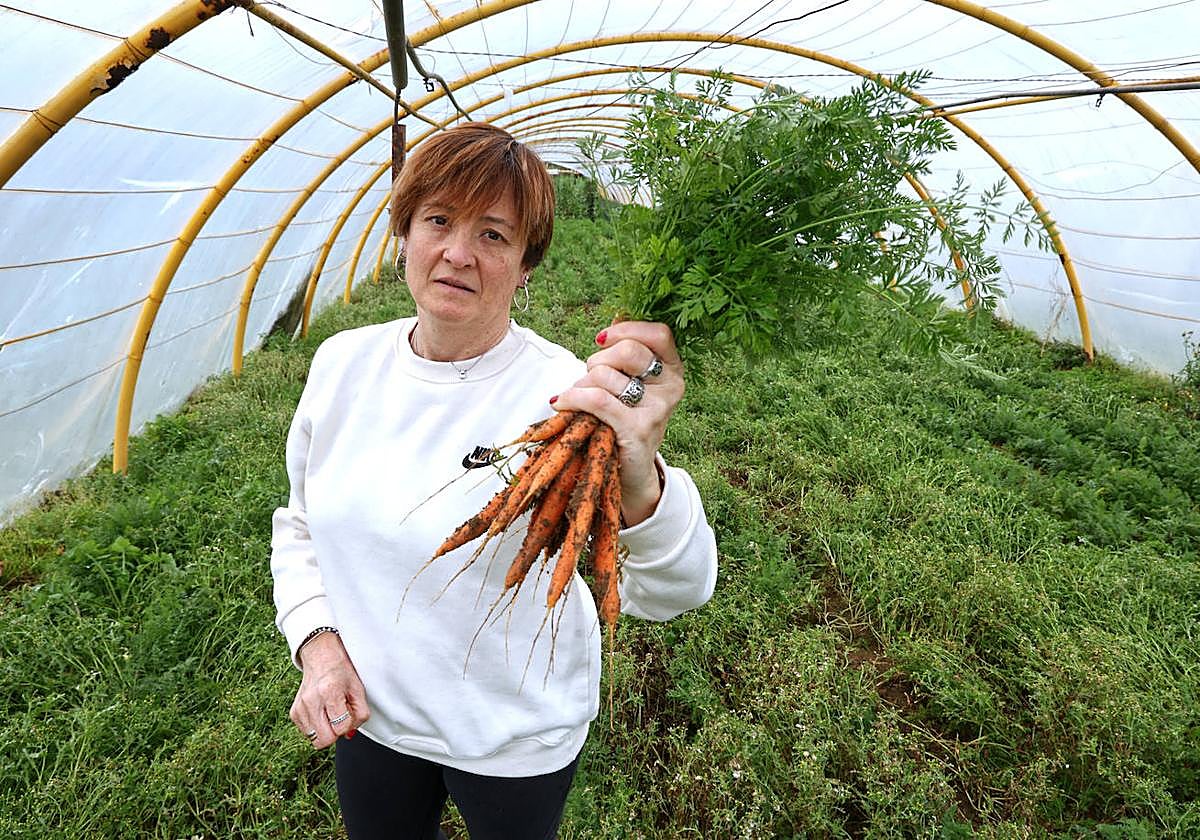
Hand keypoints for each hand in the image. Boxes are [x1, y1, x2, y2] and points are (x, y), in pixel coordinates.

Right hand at [290, 632, 369, 749]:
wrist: (321, 657)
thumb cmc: (341, 672)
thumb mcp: (358, 689)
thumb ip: (360, 714)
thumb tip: (349, 735)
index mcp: (330, 692)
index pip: (341, 728)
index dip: (349, 725)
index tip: (349, 713)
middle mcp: (311, 701)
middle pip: (324, 740)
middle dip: (336, 733)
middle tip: (340, 717)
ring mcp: (300, 707)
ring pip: (315, 739)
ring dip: (326, 731)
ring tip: (330, 713)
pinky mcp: (294, 712)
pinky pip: (307, 733)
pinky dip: (316, 727)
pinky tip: (321, 712)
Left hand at [550, 321, 683, 525]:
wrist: (631, 470)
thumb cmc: (624, 417)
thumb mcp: (631, 382)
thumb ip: (627, 350)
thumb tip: (617, 315)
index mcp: (673, 369)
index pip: (659, 334)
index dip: (627, 329)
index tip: (602, 339)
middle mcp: (671, 387)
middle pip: (629, 351)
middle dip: (598, 359)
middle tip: (591, 377)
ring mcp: (658, 410)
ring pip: (606, 376)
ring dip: (583, 383)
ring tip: (581, 397)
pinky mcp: (638, 429)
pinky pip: (598, 400)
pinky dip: (574, 398)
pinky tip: (562, 402)